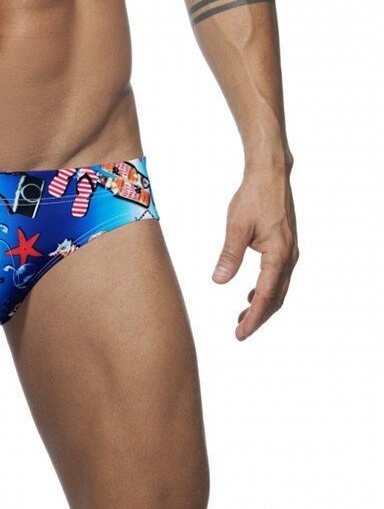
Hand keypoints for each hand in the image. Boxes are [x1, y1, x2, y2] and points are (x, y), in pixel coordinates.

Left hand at [212, 164, 298, 339]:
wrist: (270, 175)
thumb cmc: (252, 197)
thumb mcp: (236, 227)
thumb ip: (229, 255)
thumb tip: (218, 281)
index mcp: (278, 254)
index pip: (265, 295)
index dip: (253, 316)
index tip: (241, 333)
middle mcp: (288, 256)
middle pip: (276, 297)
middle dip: (258, 317)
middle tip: (240, 332)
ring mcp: (289, 251)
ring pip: (278, 288)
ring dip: (262, 304)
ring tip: (243, 317)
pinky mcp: (285, 245)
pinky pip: (278, 276)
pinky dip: (266, 289)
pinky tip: (250, 293)